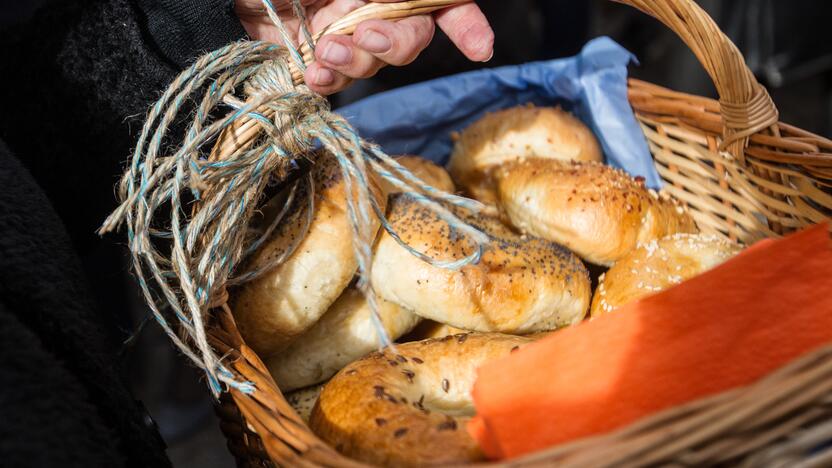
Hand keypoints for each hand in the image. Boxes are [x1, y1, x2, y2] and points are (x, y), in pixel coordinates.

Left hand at [235, 0, 493, 94]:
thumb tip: (395, 3)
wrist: (212, 3)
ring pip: (380, 61)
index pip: (436, 0)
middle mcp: (367, 4)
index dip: (463, 20)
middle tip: (361, 39)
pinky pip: (342, 81)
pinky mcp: (319, 60)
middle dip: (394, 43)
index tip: (478, 47)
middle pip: (412, 34)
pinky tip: (312, 73)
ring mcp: (344, 32)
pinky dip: (331, 81)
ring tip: (323, 54)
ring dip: (357, 62)